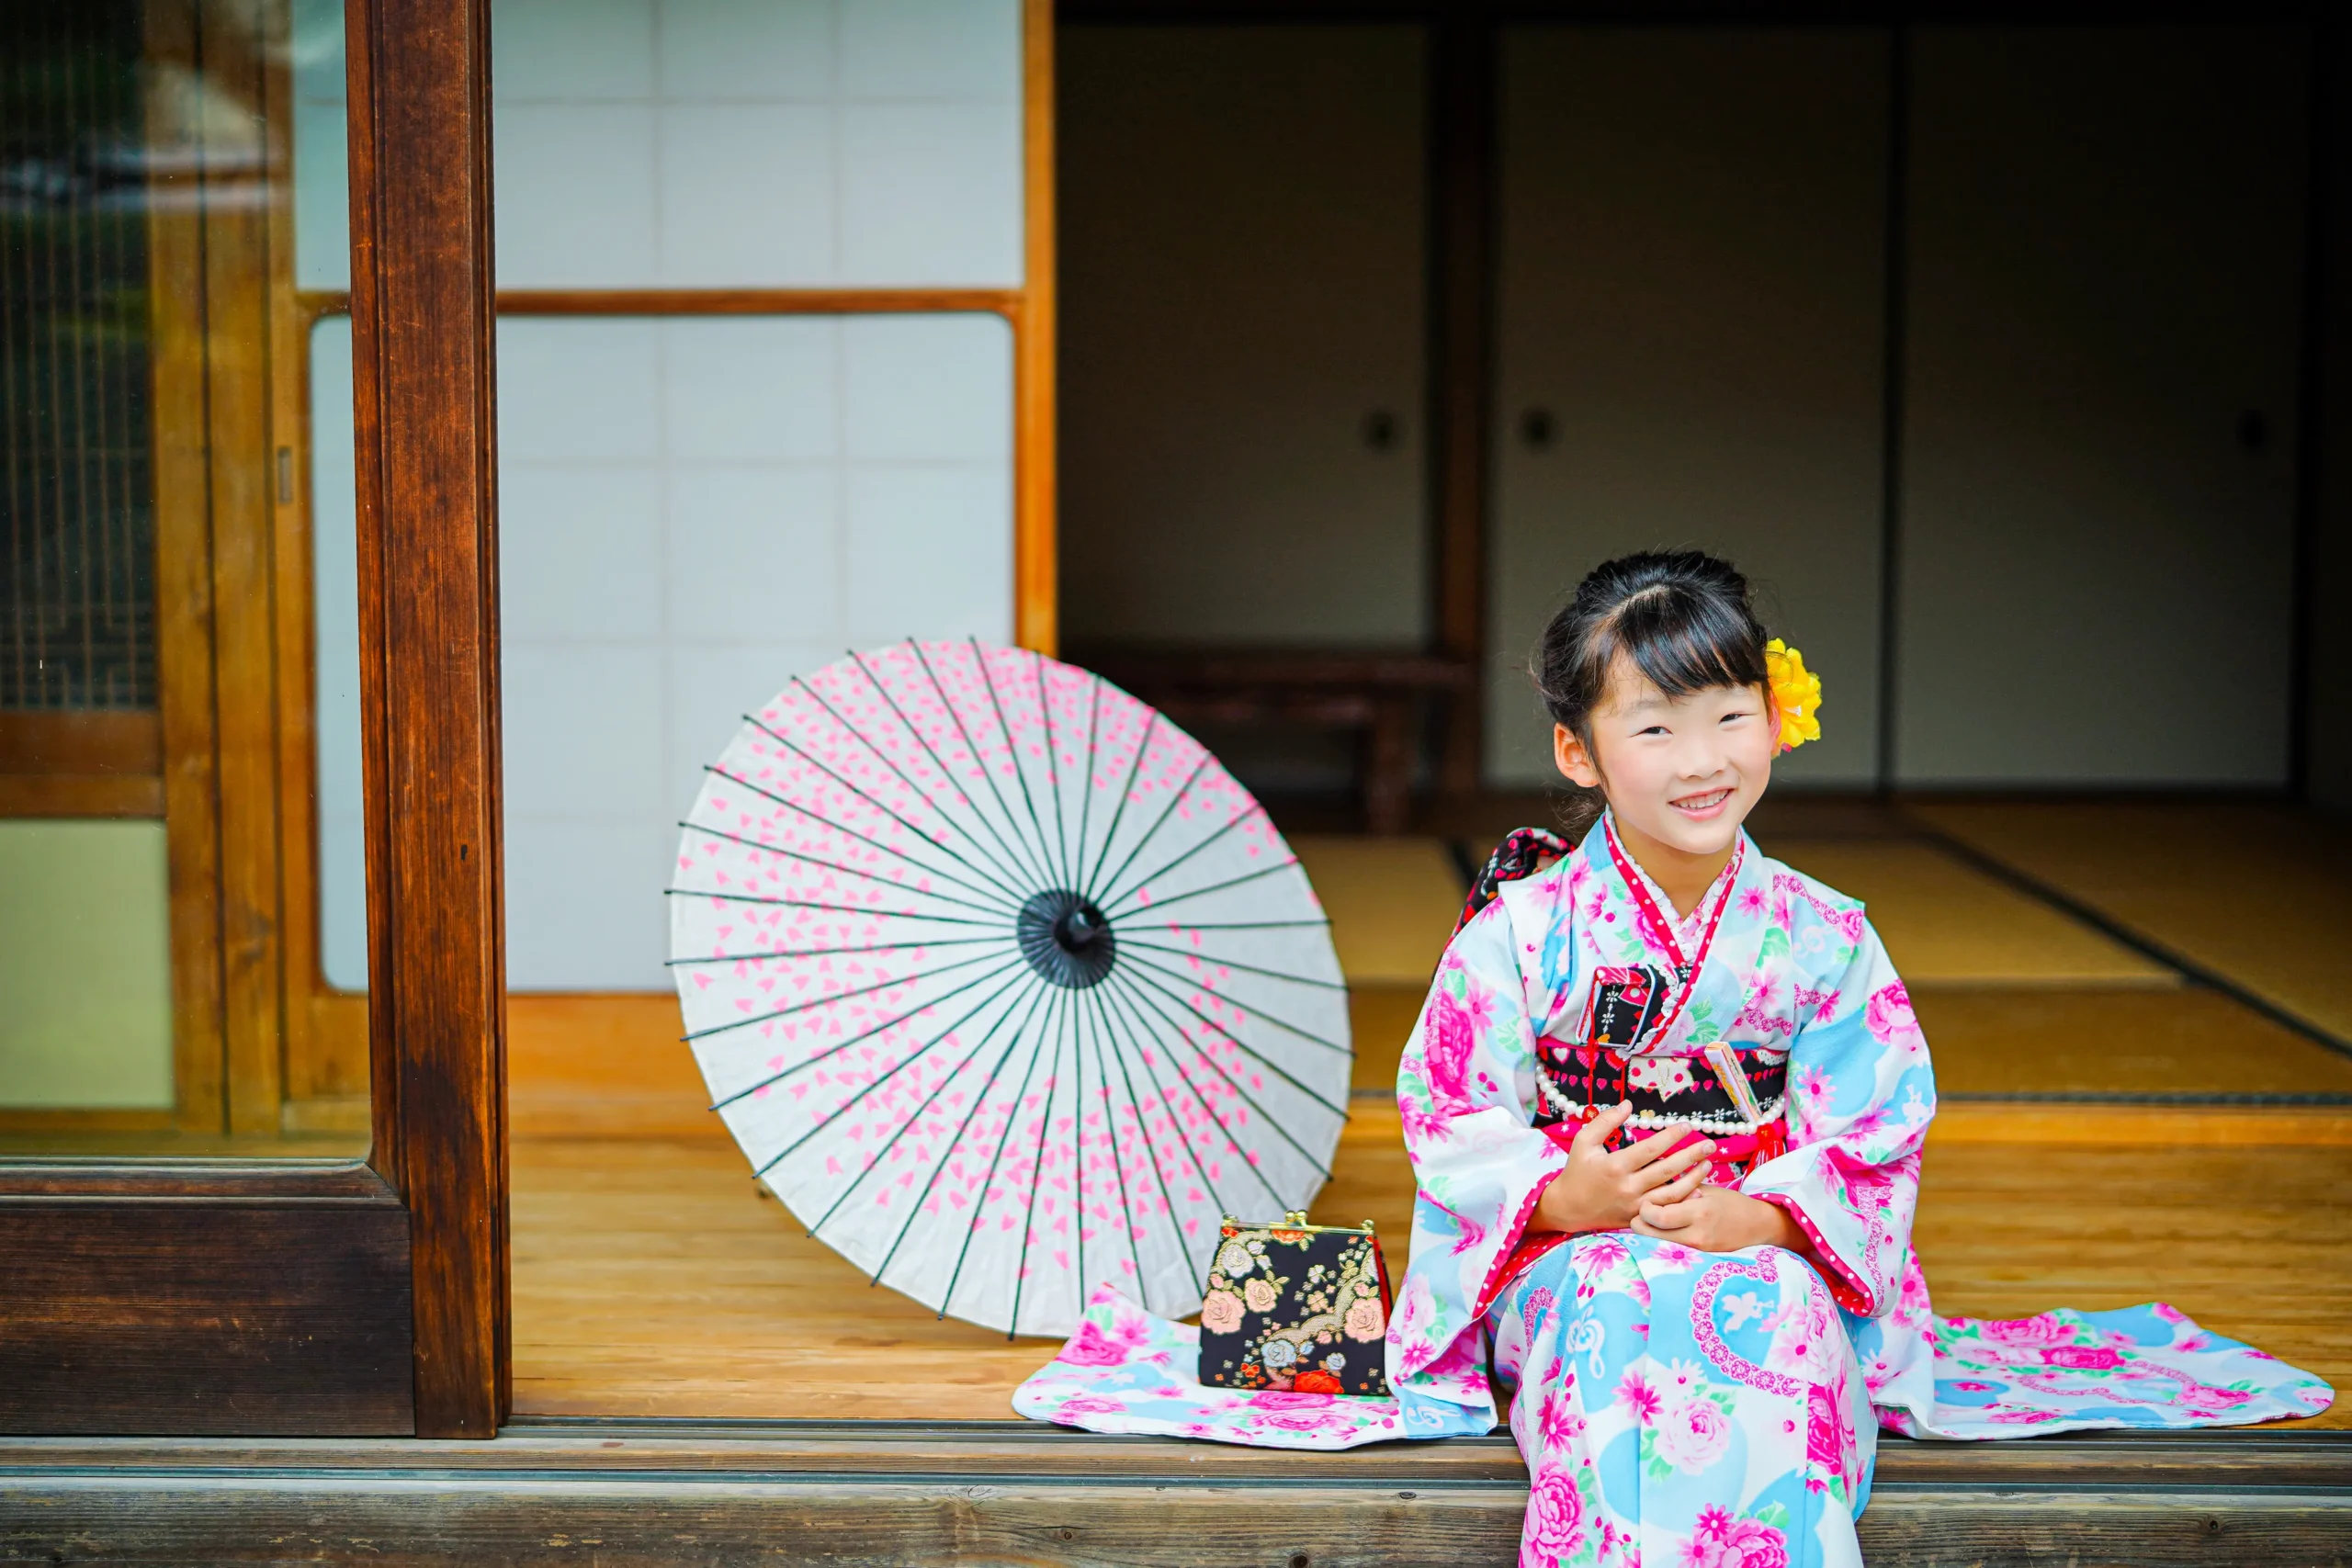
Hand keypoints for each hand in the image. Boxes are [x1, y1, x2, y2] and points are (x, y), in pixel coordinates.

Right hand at [1533, 1103, 1714, 1235]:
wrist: (1568, 1207)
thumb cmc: (1576, 1171)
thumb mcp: (1583, 1141)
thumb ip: (1605, 1121)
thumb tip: (1628, 1105)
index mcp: (1615, 1166)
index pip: (1651, 1149)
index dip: (1671, 1137)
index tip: (1687, 1126)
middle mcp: (1629, 1187)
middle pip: (1667, 1169)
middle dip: (1691, 1155)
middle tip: (1710, 1143)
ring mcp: (1636, 1205)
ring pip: (1672, 1192)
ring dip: (1694, 1177)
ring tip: (1708, 1164)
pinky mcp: (1639, 1217)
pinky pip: (1667, 1208)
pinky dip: (1685, 1199)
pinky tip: (1698, 1189)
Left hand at [1631, 1183, 1803, 1253]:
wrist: (1758, 1226)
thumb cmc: (1730, 1203)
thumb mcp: (1706, 1189)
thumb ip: (1679, 1191)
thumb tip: (1650, 1187)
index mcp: (1698, 1213)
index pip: (1656, 1217)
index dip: (1645, 1209)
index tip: (1647, 1201)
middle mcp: (1696, 1236)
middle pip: (1650, 1236)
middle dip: (1640, 1223)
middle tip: (1645, 1212)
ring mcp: (1697, 1251)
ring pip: (1656, 1246)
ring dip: (1650, 1233)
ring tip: (1655, 1221)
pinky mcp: (1699, 1259)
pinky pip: (1671, 1251)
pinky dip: (1663, 1241)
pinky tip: (1666, 1231)